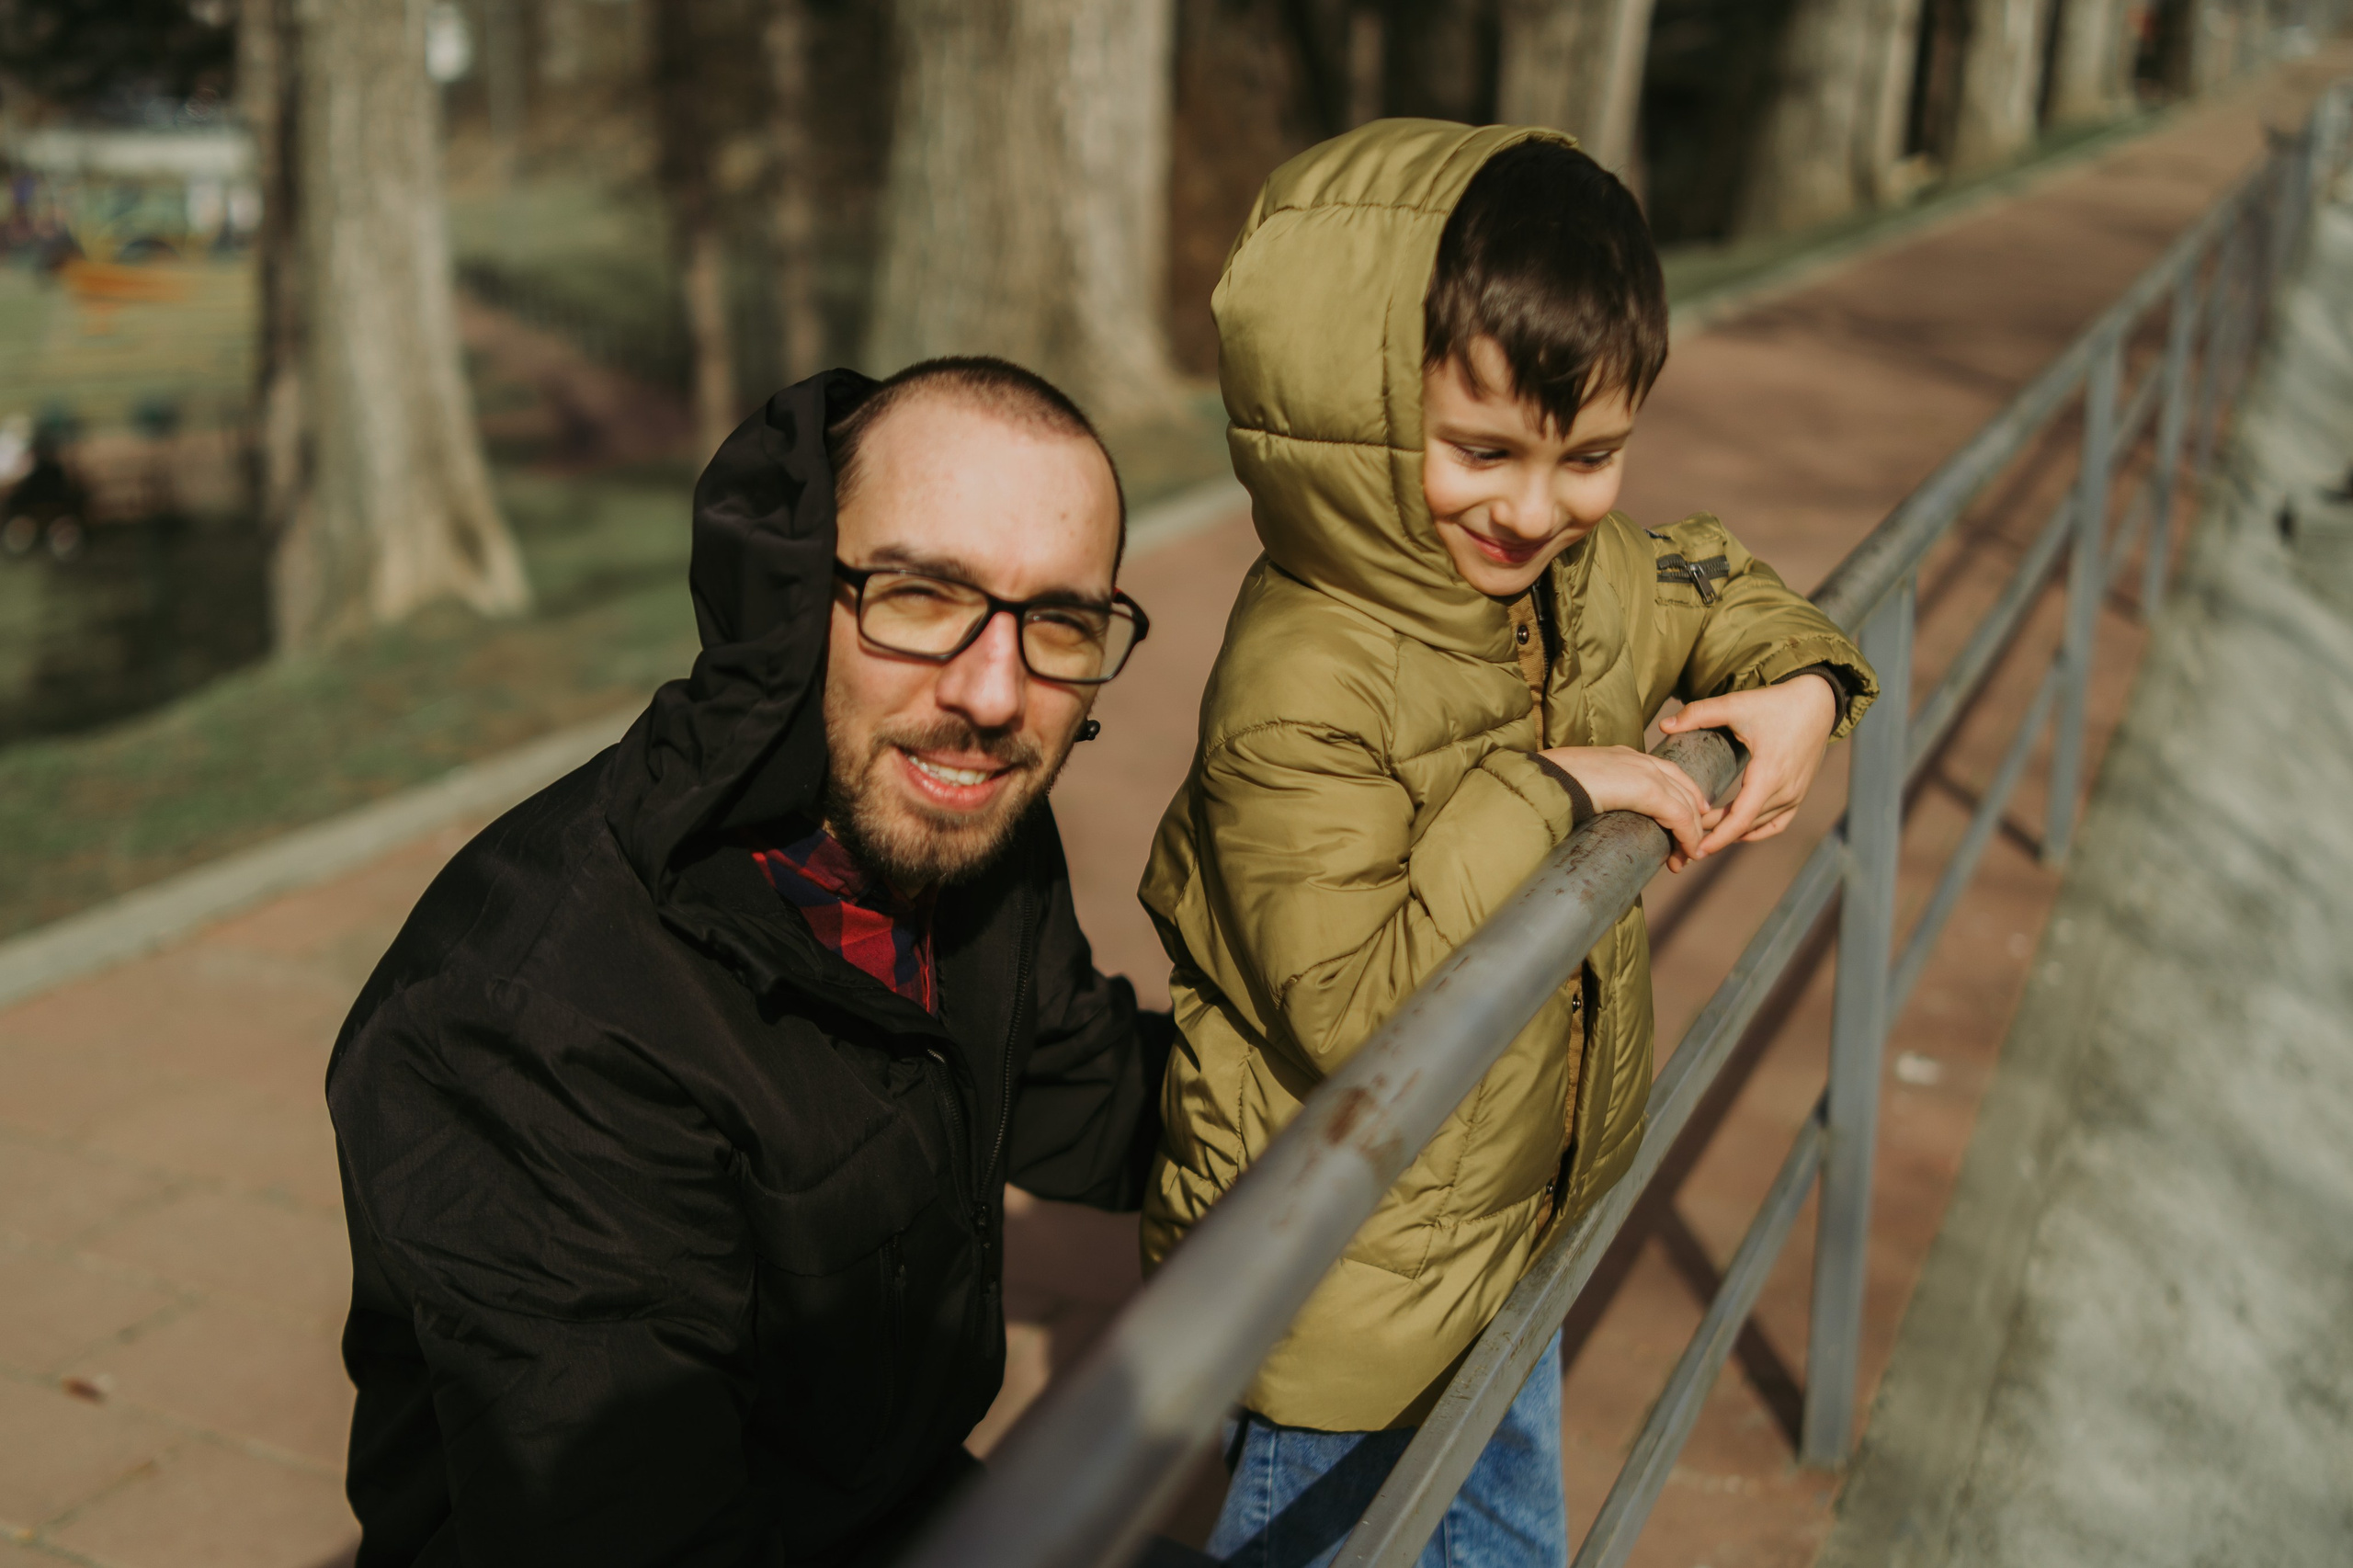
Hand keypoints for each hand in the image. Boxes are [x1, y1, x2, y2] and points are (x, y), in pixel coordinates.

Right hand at [1538, 744, 1725, 871]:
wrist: (1543, 782)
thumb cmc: (1550, 787)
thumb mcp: (1581, 788)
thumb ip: (1596, 795)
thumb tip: (1594, 815)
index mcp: (1624, 756)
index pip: (1668, 774)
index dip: (1683, 799)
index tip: (1684, 825)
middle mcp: (1640, 759)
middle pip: (1684, 789)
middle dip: (1692, 821)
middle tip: (1689, 849)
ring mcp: (1645, 771)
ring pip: (1686, 805)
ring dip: (1691, 835)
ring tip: (1686, 858)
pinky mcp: (1648, 789)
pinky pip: (1680, 817)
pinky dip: (1688, 837)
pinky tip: (1687, 854)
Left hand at [1657, 673, 1839, 859]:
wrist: (1817, 701)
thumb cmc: (1776, 703)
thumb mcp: (1735, 705)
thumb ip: (1698, 714)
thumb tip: (1664, 726)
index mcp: (1769, 774)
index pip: (1741, 818)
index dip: (1719, 837)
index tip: (1697, 850)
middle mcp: (1785, 790)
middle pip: (1746, 825)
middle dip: (1716, 834)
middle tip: (1686, 837)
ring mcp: (1796, 794)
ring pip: (1760, 825)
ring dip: (1733, 832)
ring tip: (1704, 833)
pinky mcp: (1800, 792)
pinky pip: (1778, 822)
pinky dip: (1757, 830)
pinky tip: (1738, 832)